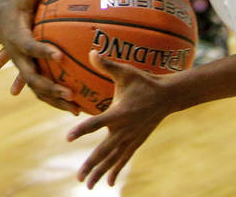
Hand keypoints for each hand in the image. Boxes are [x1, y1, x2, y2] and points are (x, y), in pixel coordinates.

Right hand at [0, 0, 80, 113]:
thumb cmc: (14, 2)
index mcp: (18, 37)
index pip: (32, 46)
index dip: (44, 51)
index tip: (60, 57)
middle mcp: (18, 56)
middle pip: (33, 77)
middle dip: (51, 88)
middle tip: (70, 94)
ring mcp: (22, 65)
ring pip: (37, 89)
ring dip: (55, 101)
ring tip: (76, 110)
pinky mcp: (27, 70)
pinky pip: (41, 89)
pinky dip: (54, 100)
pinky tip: (75, 109)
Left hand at [67, 52, 170, 188]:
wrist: (167, 96)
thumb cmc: (144, 82)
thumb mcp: (126, 72)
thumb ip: (107, 64)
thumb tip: (90, 51)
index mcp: (119, 113)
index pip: (96, 123)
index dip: (81, 129)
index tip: (68, 137)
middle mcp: (124, 130)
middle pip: (104, 151)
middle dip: (90, 164)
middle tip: (78, 177)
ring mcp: (130, 138)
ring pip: (112, 159)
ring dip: (99, 172)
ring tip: (87, 186)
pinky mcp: (136, 142)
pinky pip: (124, 160)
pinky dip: (115, 171)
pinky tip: (108, 183)